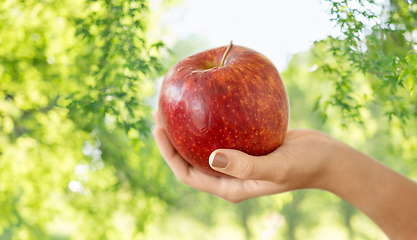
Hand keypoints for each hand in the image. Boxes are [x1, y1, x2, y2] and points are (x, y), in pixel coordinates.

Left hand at [152, 110, 336, 202]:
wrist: (327, 158)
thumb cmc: (306, 166)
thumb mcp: (277, 167)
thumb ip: (246, 165)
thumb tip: (211, 156)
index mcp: (229, 186)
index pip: (187, 173)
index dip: (168, 153)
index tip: (158, 127)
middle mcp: (229, 174)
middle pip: (190, 155)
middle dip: (173, 135)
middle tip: (161, 108)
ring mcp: (237, 159)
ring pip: (204, 141)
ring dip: (189, 124)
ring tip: (179, 100)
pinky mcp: (247, 145)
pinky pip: (222, 131)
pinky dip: (212, 117)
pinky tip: (210, 98)